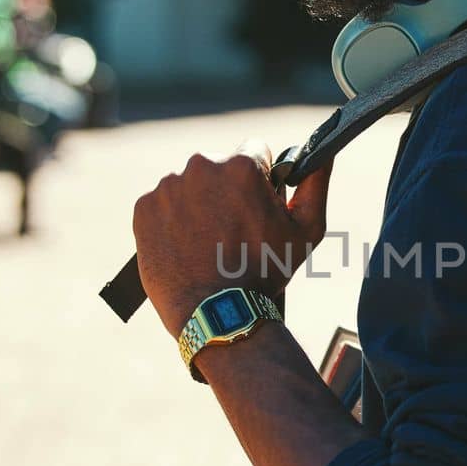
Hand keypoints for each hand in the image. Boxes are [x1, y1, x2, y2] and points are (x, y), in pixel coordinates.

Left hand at [132, 137, 333, 335]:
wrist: (218, 313)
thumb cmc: (266, 272)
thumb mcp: (306, 230)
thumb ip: (315, 184)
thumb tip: (323, 155)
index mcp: (240, 165)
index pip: (255, 152)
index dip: (261, 179)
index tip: (256, 205)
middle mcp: (200, 166)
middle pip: (219, 168)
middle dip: (227, 191)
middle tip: (233, 231)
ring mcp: (167, 188)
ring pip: (189, 186)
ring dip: (199, 205)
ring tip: (208, 244)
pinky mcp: (143, 209)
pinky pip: (161, 206)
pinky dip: (172, 222)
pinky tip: (186, 247)